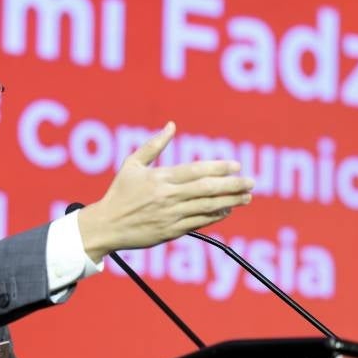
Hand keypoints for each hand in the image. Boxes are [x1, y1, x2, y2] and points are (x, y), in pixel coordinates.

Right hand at [77, 122, 253, 262]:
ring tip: (246, 196)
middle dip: (232, 185)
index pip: (196, 171)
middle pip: (207, 189)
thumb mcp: (132, 164)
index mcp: (160, 178)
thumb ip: (154, 145)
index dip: (219, 168)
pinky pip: (199, 223)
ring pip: (207, 207)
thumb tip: (172, 126)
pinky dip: (215, 216)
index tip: (236, 165)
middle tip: (251, 182)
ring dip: (230, 201)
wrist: (106, 225)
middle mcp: (168, 196)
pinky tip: (227, 210)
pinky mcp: (171, 231)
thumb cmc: (119, 193)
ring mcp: (171, 215)